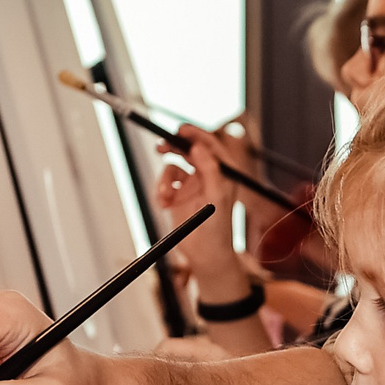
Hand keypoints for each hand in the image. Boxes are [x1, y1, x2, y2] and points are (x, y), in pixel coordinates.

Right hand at [155, 122, 250, 290]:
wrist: (204, 254)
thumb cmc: (217, 228)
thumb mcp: (216, 198)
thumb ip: (210, 170)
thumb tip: (198, 147)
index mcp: (224, 172)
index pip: (210, 144)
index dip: (195, 134)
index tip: (181, 130)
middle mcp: (208, 174)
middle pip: (188, 149)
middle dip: (173, 146)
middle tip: (161, 146)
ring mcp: (192, 184)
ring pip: (172, 167)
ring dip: (164, 180)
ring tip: (164, 197)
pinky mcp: (178, 195)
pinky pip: (164, 183)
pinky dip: (160, 191)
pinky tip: (163, 205)